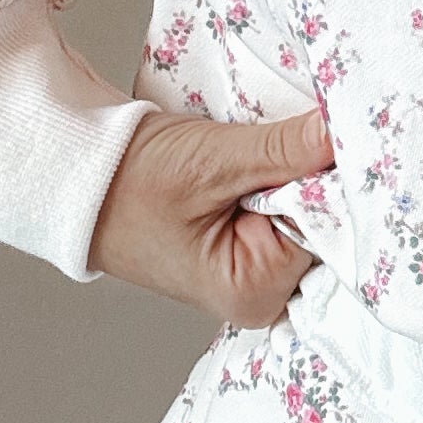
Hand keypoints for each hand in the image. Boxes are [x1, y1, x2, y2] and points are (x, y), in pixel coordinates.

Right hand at [88, 105, 333, 326]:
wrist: (80, 173)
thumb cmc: (129, 181)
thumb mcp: (211, 159)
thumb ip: (284, 149)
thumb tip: (342, 130)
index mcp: (253, 292)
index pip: (329, 232)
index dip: (334, 181)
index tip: (342, 138)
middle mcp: (262, 292)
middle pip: (325, 225)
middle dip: (321, 177)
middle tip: (317, 129)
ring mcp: (257, 269)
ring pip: (309, 210)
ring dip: (303, 171)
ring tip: (289, 137)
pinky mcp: (251, 242)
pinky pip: (290, 205)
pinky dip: (287, 175)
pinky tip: (279, 151)